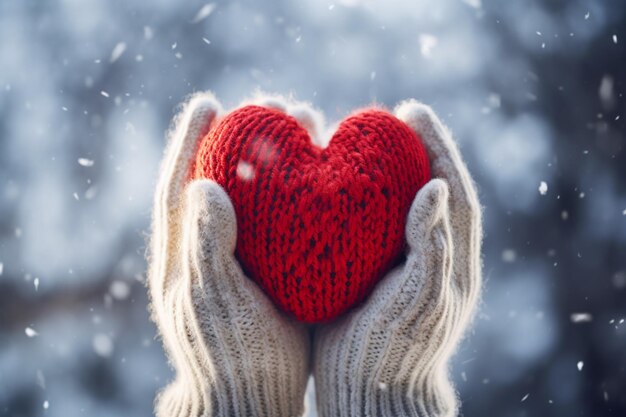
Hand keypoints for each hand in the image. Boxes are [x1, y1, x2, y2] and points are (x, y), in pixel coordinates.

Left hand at [148, 93, 309, 416]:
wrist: (251, 396)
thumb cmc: (229, 355)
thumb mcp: (215, 301)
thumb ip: (209, 245)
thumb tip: (205, 184)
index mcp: (182, 252)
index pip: (179, 184)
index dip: (190, 141)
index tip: (209, 103)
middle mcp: (208, 248)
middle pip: (222, 178)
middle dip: (244, 139)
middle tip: (272, 105)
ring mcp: (241, 257)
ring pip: (256, 195)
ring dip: (277, 158)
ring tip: (305, 123)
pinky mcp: (270, 269)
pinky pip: (282, 220)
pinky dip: (299, 193)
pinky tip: (324, 177)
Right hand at [313, 101, 481, 416]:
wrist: (370, 393)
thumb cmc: (398, 353)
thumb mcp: (420, 301)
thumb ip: (431, 248)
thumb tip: (436, 187)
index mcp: (449, 258)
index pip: (450, 189)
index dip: (435, 146)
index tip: (413, 111)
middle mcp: (425, 253)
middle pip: (421, 187)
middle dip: (406, 149)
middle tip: (384, 115)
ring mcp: (395, 261)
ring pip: (387, 204)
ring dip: (373, 169)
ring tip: (349, 136)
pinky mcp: (367, 272)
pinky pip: (359, 226)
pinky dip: (345, 200)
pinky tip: (322, 182)